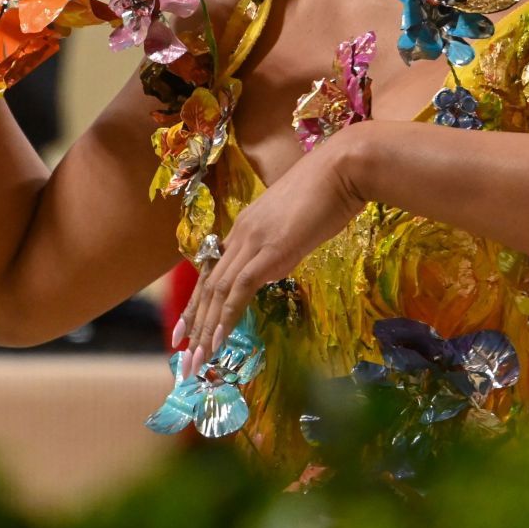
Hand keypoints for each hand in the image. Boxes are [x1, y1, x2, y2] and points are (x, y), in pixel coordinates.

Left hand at [174, 125, 368, 374]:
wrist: (343, 168)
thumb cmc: (330, 191)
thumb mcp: (297, 225)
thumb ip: (281, 246)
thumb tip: (276, 265)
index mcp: (246, 225)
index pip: (213, 268)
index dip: (199, 300)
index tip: (189, 327)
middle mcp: (241, 233)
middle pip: (208, 283)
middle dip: (195, 321)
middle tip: (185, 354)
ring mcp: (253, 241)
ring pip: (217, 290)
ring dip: (205, 328)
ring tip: (198, 359)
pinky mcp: (269, 252)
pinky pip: (239, 290)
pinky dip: (226, 317)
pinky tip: (219, 340)